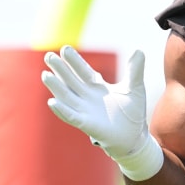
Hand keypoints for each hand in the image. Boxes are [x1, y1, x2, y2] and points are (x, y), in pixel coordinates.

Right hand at [41, 45, 162, 179]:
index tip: (65, 48)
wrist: (135, 137)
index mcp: (97, 86)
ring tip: (45, 74)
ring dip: (56, 86)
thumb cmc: (133, 113)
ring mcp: (85, 110)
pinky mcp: (86, 124)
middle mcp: (87, 97)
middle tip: (49, 55)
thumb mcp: (135, 87)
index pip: (83, 70)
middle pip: (71, 80)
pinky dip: (61, 110)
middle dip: (60, 69)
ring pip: (66, 96)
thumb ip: (135, 70)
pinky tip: (52, 101)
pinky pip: (71, 116)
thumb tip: (139, 50)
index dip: (74, 60)